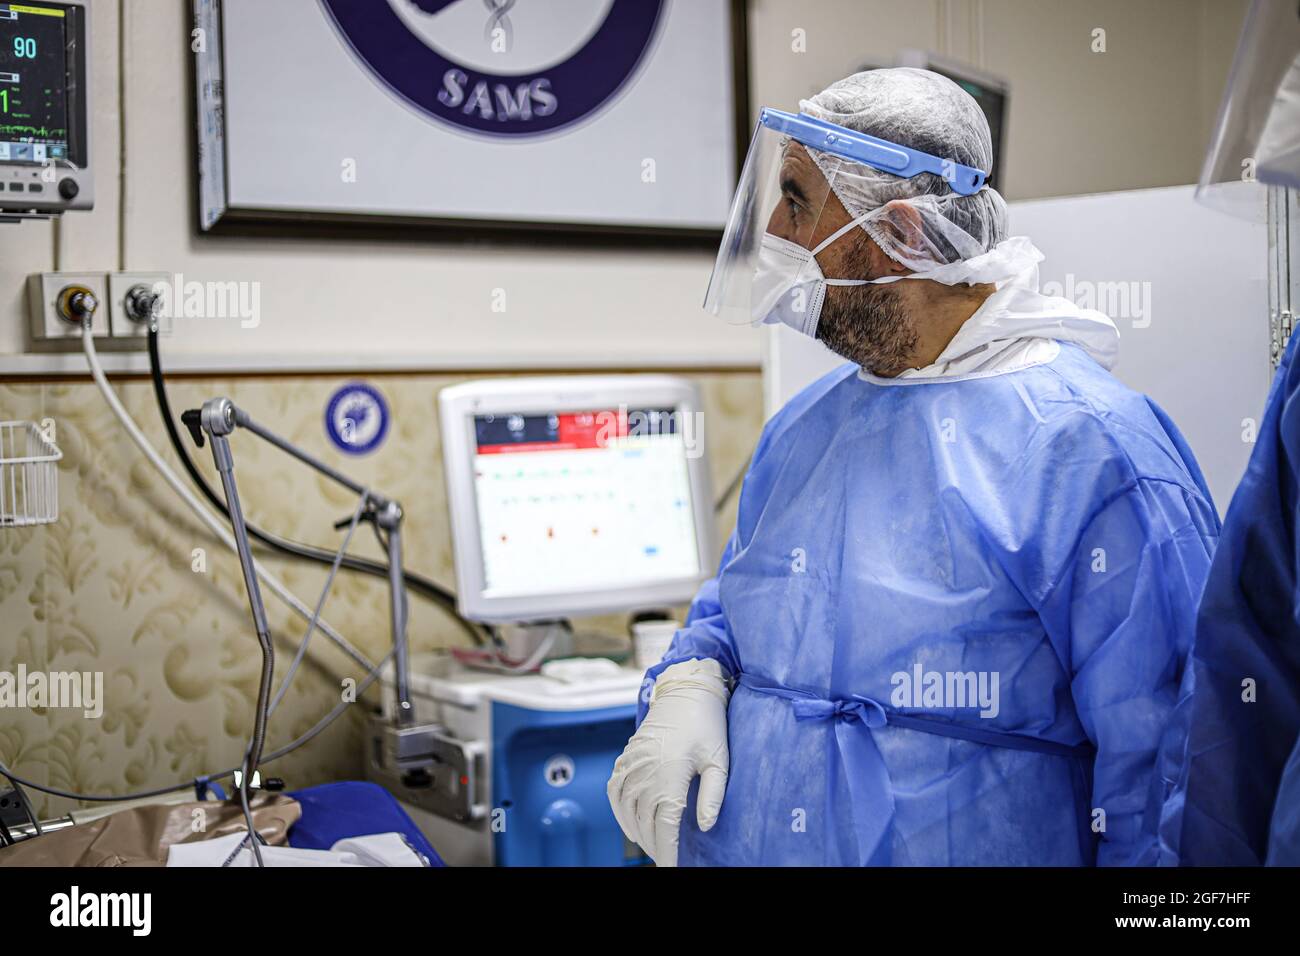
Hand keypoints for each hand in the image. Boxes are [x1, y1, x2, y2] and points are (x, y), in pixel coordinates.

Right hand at [607, 658, 729, 866]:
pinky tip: (630, 824)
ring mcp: (631, 764)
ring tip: (652, 847)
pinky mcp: (625, 758)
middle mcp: (646, 771)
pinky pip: (615, 792)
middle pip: (644, 822)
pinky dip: (619, 812)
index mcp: (670, 774)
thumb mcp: (719, 760)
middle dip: (655, 846)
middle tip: (667, 859)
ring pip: (626, 810)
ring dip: (637, 832)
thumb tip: (706, 827)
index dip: (668, 852)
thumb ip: (713, 795)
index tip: (672, 869)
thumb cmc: (707, 725)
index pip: (665, 825)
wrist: (685, 691)